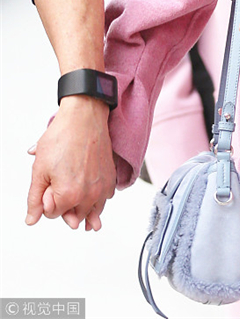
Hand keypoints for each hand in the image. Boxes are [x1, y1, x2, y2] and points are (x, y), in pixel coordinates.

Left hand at [26, 96, 115, 230]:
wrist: (84, 117)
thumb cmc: (62, 137)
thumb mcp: (39, 169)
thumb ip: (35, 199)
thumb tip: (32, 219)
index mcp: (68, 195)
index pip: (53, 214)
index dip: (48, 202)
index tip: (48, 187)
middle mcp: (89, 194)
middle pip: (74, 216)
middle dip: (66, 207)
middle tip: (61, 189)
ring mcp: (102, 187)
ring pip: (92, 211)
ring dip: (85, 210)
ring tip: (81, 210)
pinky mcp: (111, 177)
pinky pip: (105, 198)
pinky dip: (99, 199)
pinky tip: (93, 195)